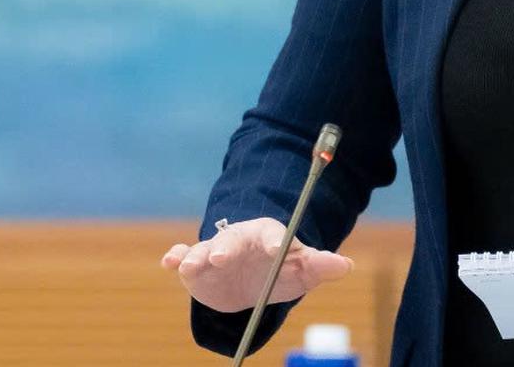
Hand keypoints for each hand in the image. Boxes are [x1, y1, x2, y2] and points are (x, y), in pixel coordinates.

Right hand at [159, 217, 355, 313]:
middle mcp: (239, 239)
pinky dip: (175, 256)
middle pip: (232, 240)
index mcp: (268, 236)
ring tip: (188, 266)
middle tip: (220, 257)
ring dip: (197, 256)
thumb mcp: (301, 271)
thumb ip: (319, 266)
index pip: (273, 233)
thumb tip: (345, 265)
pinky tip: (169, 261)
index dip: (276, 239)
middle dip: (225, 247)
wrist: (253, 280)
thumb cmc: (280, 270)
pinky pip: (183, 256)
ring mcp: (215, 250)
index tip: (278, 247)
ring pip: (204, 250)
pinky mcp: (195, 264)